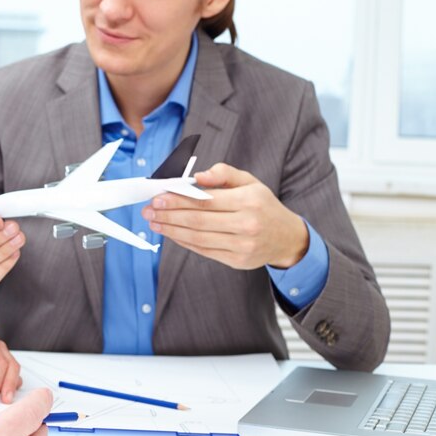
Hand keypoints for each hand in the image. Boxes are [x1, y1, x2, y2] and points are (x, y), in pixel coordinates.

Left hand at [0, 333, 21, 403]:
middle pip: (11, 367)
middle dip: (8, 385)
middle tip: (3, 401)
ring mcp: (1, 357)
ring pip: (13, 373)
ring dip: (10, 387)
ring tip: (1, 400)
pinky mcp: (1, 369)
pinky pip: (10, 378)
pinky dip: (8, 388)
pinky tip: (0, 397)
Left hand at [141, 162, 308, 269]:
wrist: (286, 238)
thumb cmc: (263, 206)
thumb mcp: (250, 182)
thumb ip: (223, 173)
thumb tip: (197, 176)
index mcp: (249, 201)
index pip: (206, 201)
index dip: (178, 200)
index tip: (158, 197)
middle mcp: (247, 225)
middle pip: (198, 221)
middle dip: (169, 215)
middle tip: (148, 210)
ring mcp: (243, 246)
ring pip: (198, 238)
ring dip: (171, 230)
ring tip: (154, 222)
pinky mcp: (237, 261)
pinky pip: (204, 251)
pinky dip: (184, 242)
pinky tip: (170, 233)